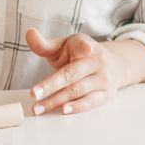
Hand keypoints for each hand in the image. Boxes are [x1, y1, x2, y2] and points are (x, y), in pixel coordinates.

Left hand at [26, 28, 143, 115]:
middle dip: (51, 85)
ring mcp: (103, 78)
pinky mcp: (107, 94)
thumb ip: (45, 44)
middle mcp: (97, 61)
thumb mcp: (64, 45)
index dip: (83, 47)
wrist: (114, 65)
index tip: (84, 47)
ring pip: (77, 90)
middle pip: (71, 74)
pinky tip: (64, 110)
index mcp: (85, 45)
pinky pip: (90, 102)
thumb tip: (29, 33)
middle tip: (33, 94)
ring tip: (39, 108)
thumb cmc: (80, 55)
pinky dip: (77, 107)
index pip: (82, 46)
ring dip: (56, 101)